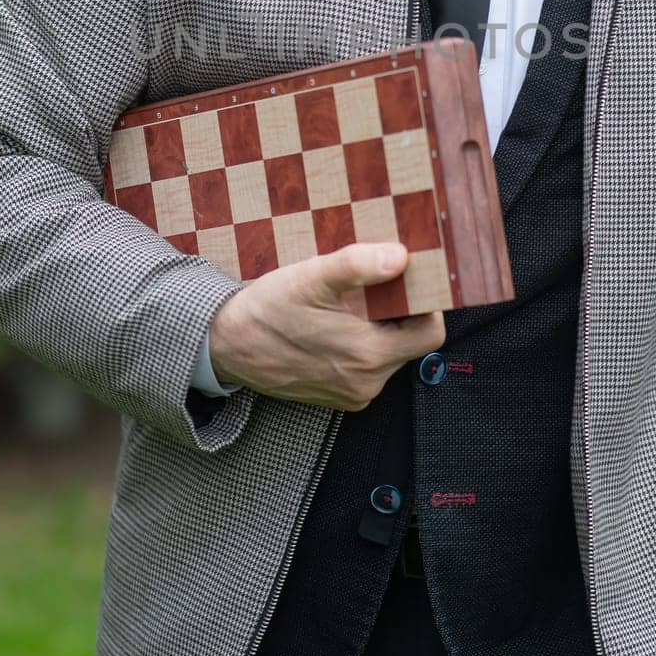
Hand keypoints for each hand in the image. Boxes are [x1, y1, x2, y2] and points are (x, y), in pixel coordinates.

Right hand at [207, 242, 445, 411]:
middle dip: (398, 313)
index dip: (426, 304)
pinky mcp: (337, 398)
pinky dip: (359, 347)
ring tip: (349, 305)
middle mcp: (367, 384)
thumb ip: (358, 266)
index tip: (408, 282)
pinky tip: (333, 327)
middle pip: (409, 343)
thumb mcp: (311, 278)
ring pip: (388, 355)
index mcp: (369, 355)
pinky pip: (365, 370)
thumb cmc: (268, 310)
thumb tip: (402, 256)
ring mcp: (352, 395)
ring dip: (377, 329)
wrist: (225, 346)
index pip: (431, 332)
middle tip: (375, 285)